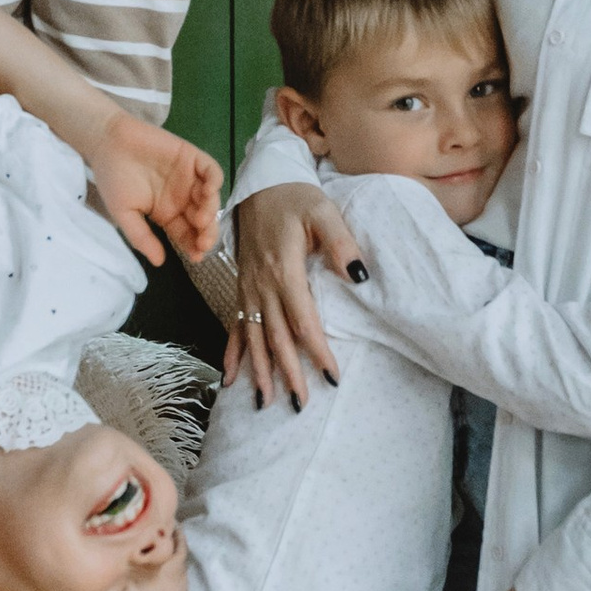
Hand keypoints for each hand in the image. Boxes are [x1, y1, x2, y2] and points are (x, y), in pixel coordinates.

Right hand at [91, 112, 223, 267]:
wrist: (107, 142)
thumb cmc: (113, 178)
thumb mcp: (124, 213)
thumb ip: (141, 237)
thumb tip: (160, 263)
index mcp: (167, 213)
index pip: (186, 234)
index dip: (193, 246)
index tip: (196, 257)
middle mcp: (182, 198)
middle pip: (202, 219)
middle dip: (207, 233)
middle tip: (203, 242)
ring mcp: (189, 178)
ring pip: (209, 198)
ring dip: (210, 210)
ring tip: (201, 219)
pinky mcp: (191, 157)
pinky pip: (211, 171)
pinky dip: (214, 181)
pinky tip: (208, 191)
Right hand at [220, 182, 364, 407]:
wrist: (261, 185)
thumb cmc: (295, 198)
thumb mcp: (323, 211)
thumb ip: (341, 242)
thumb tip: (359, 275)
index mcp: (284, 270)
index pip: (304, 320)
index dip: (317, 351)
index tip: (331, 376)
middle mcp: (262, 286)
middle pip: (277, 338)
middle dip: (288, 374)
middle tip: (300, 405)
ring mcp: (249, 289)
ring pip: (254, 338)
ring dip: (259, 372)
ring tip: (265, 403)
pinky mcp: (243, 289)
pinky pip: (236, 327)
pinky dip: (233, 354)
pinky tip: (231, 379)